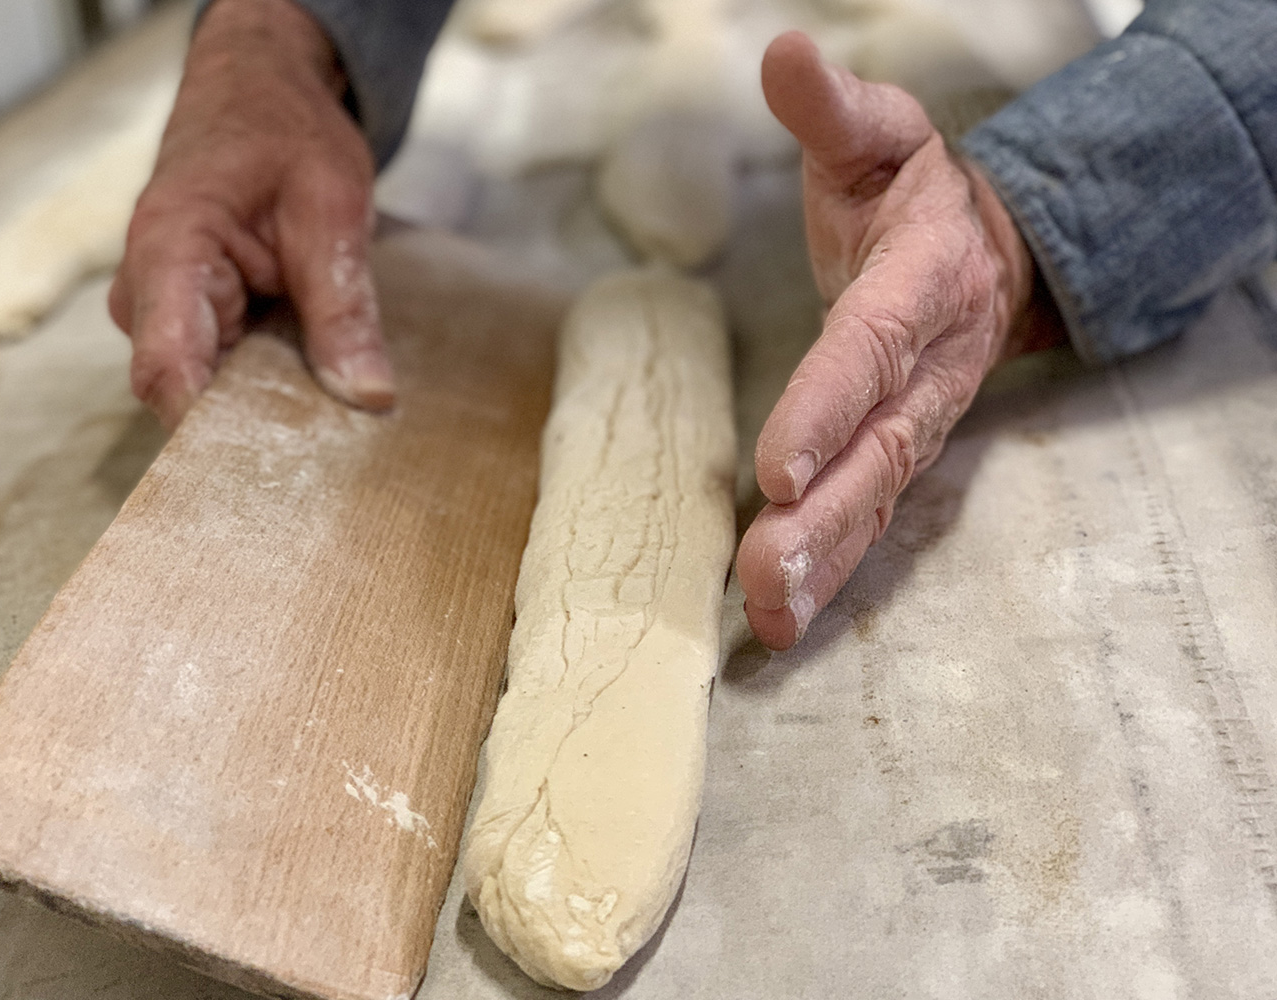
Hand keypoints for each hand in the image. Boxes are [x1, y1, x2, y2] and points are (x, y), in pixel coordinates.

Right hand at [109, 0, 391, 427]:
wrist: (256, 94)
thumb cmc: (284, 132)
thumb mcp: (332, 206)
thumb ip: (343, 304)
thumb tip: (367, 396)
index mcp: (168, 251)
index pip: (168, 368)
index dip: (210, 431)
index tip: (272, 471)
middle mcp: (146, 293)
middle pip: (184, 395)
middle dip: (251, 430)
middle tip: (330, 455)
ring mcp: (163, 314)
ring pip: (204, 393)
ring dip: (264, 410)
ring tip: (332, 424)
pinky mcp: (190, 325)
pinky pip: (221, 377)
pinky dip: (267, 389)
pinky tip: (315, 396)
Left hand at [737, 32, 1061, 649]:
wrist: (990, 250)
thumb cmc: (915, 192)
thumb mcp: (879, 133)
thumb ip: (832, 108)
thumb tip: (786, 54)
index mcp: (916, 285)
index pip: (867, 351)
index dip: (825, 409)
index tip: (775, 467)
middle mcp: (924, 367)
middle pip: (877, 449)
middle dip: (824, 515)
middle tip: (767, 572)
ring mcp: (917, 419)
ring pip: (876, 498)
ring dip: (826, 562)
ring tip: (771, 615)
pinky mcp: (900, 451)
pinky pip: (869, 516)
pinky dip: (831, 571)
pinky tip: (783, 621)